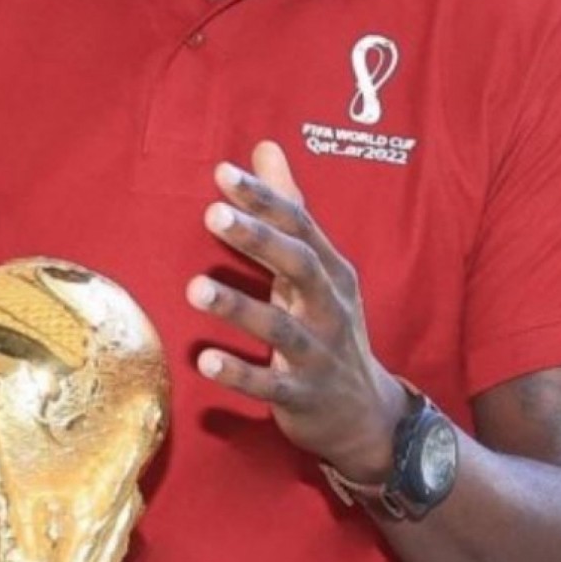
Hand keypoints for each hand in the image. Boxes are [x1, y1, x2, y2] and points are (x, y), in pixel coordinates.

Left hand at [188, 141, 407, 480]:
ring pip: (281, 329)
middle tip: (213, 213)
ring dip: (239, 307)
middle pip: (298, 265)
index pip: (299, 225)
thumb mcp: (317, 267)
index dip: (264, 199)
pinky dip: (240, 374)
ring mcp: (319, 355)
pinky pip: (270, 386)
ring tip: (194, 288)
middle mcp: (330, 307)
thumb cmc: (328, 326)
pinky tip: (204, 361)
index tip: (223, 174)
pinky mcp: (303, 397)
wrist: (366, 414)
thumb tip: (264, 147)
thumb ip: (288, 209)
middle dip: (258, 239)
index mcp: (331, 271)